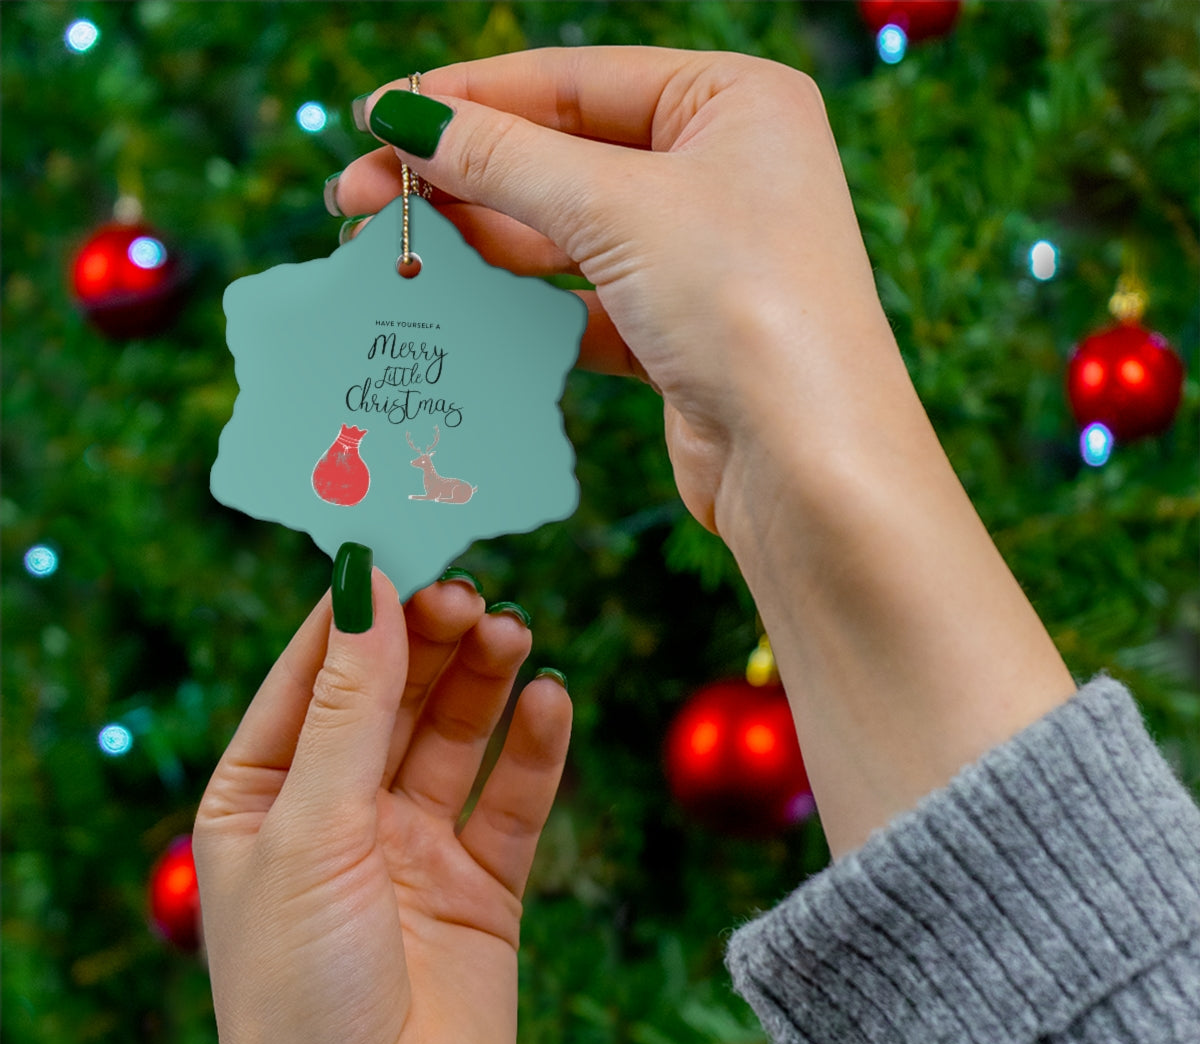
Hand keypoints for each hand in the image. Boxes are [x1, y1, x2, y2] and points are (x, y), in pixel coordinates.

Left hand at [193, 565, 570, 1043]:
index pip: (313, 672)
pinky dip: (535, 749)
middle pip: (393, 694)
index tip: (404, 540)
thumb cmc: (302, 994)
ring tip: (515, 631)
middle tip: (473, 591)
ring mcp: (413, 848)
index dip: (358, 608)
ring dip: (485, 680)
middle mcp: (339, 813)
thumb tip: (366, 585)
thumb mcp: (313, 830)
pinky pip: (513, 799)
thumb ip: (348, 707)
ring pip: (456, 736)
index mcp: (265, 795)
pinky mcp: (482, 886)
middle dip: (430, 639)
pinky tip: (552, 701)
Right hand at [335, 46, 894, 535]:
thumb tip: (404, 119)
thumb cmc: (744, 306)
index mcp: (733, 101)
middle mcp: (723, 169)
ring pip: (568, 232)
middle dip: (462, 177)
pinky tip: (460, 305)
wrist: (808, 465)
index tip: (377, 118)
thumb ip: (505, 160)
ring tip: (396, 250)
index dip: (467, 98)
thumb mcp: (617, 209)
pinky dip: (525, 305)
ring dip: (483, 242)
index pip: (573, 81)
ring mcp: (701, 255)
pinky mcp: (679, 332)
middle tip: (358, 198)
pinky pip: (583, 300)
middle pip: (563, 156)